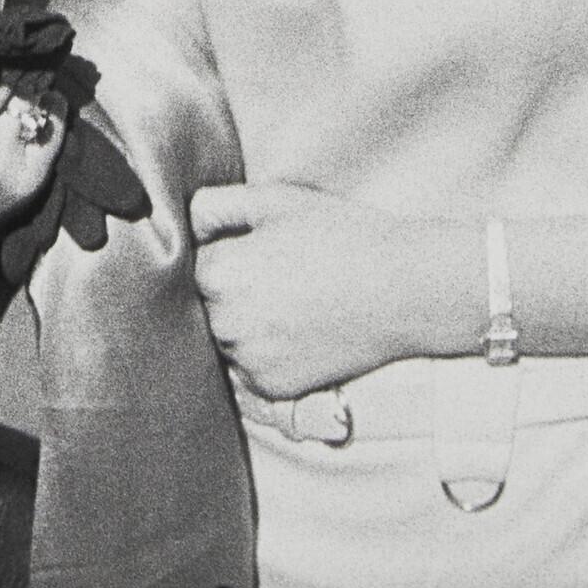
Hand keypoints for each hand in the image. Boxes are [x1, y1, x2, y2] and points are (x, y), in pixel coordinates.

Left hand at [190, 183, 470, 400]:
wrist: (402, 290)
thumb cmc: (340, 236)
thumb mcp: (276, 200)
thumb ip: (216, 205)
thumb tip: (185, 224)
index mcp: (220, 274)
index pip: (194, 264)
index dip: (224, 251)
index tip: (257, 247)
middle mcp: (226, 323)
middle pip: (204, 304)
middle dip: (229, 288)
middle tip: (278, 273)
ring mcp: (249, 360)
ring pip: (225, 337)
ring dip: (242, 322)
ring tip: (290, 300)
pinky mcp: (271, 387)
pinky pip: (249, 367)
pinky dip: (265, 351)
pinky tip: (299, 328)